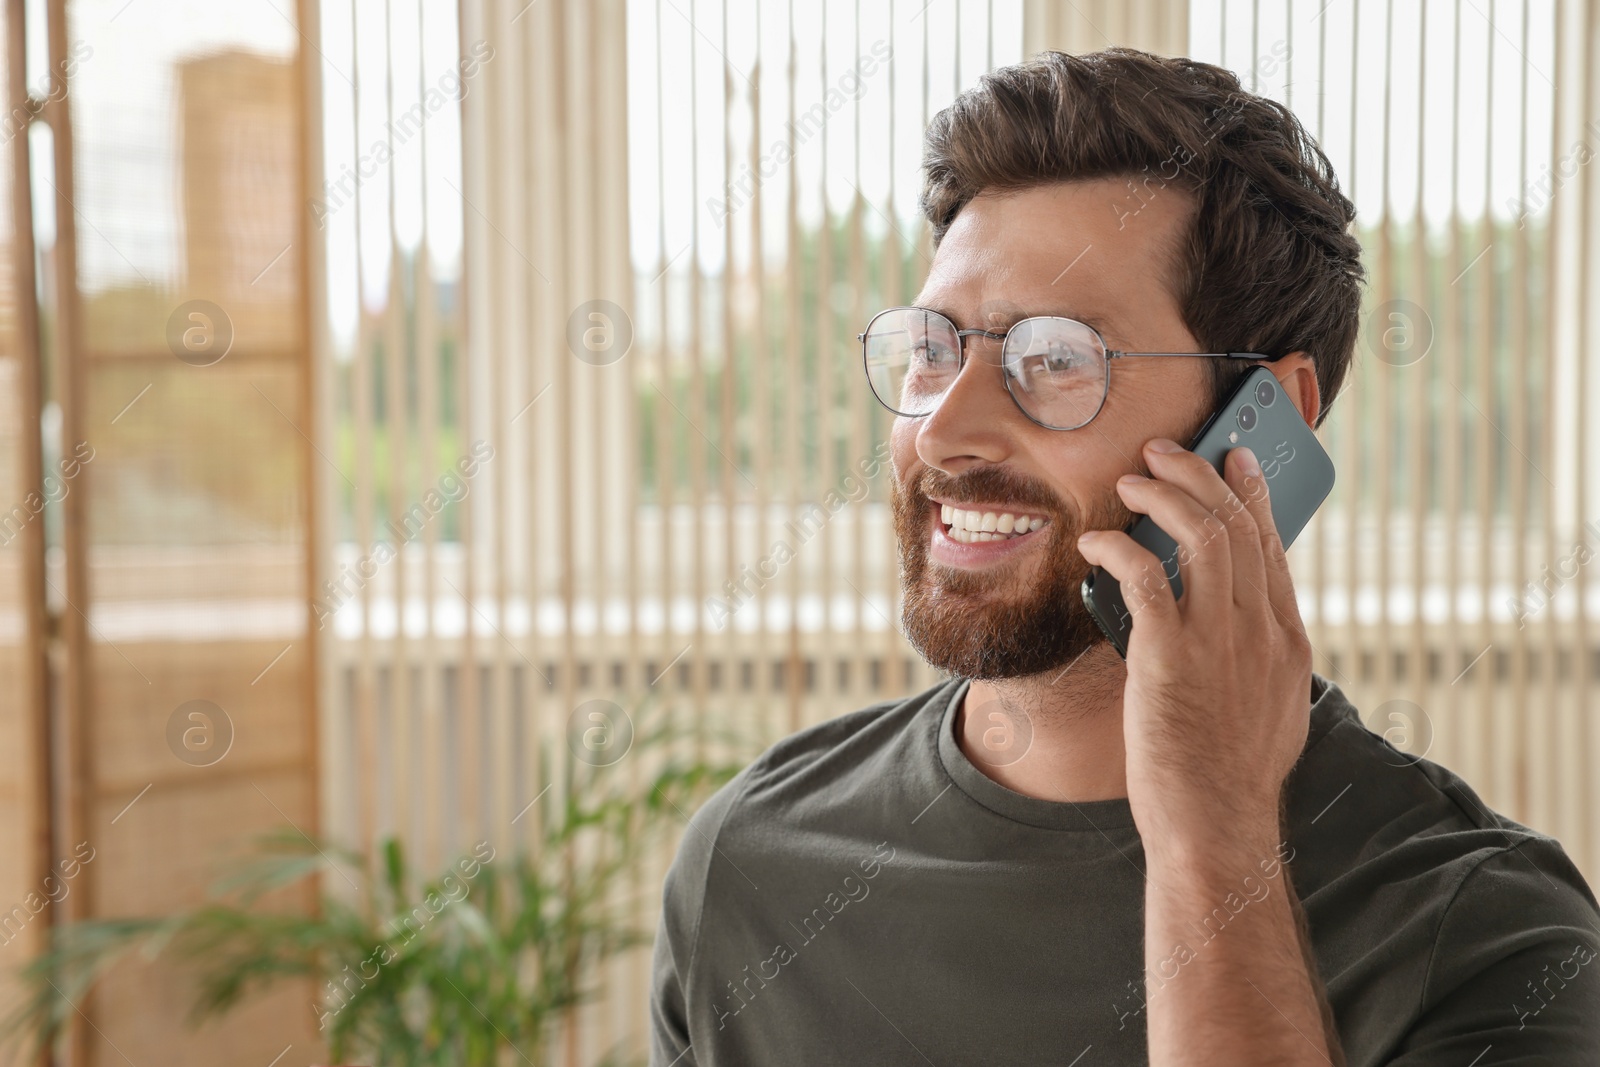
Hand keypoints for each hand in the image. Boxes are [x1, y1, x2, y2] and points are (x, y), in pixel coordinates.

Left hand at [1075, 436, 1312, 856]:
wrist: (1217, 828)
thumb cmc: (1231, 777)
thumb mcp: (1269, 708)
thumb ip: (1257, 657)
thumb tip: (1239, 623)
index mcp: (1286, 640)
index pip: (1271, 546)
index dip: (1250, 494)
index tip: (1233, 459)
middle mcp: (1259, 630)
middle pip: (1236, 525)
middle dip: (1198, 475)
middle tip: (1163, 452)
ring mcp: (1218, 641)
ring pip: (1201, 535)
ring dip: (1163, 496)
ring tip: (1131, 480)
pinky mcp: (1169, 658)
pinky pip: (1144, 577)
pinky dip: (1119, 547)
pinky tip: (1095, 542)